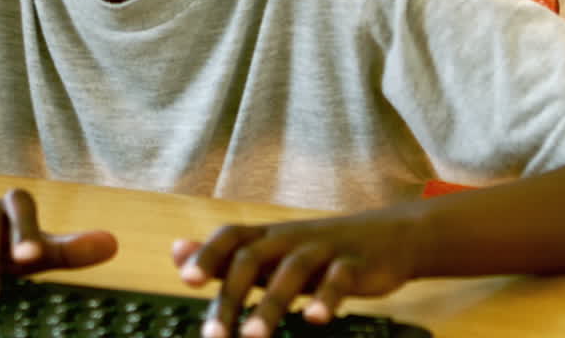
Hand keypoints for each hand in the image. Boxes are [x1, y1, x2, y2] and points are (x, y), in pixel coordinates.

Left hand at [171, 207, 424, 337]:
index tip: (187, 281)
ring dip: (270, 306)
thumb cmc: (318, 250)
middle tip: (214, 336)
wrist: (389, 236)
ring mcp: (323, 250)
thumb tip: (176, 250)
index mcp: (268, 237)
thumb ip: (225, 256)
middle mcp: (290, 239)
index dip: (208, 254)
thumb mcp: (271, 251)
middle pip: (253, 259)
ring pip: (292, 272)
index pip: (231, 237)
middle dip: (231, 297)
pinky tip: (315, 320)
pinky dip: (327, 299)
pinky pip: (339, 279)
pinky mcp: (355, 265)